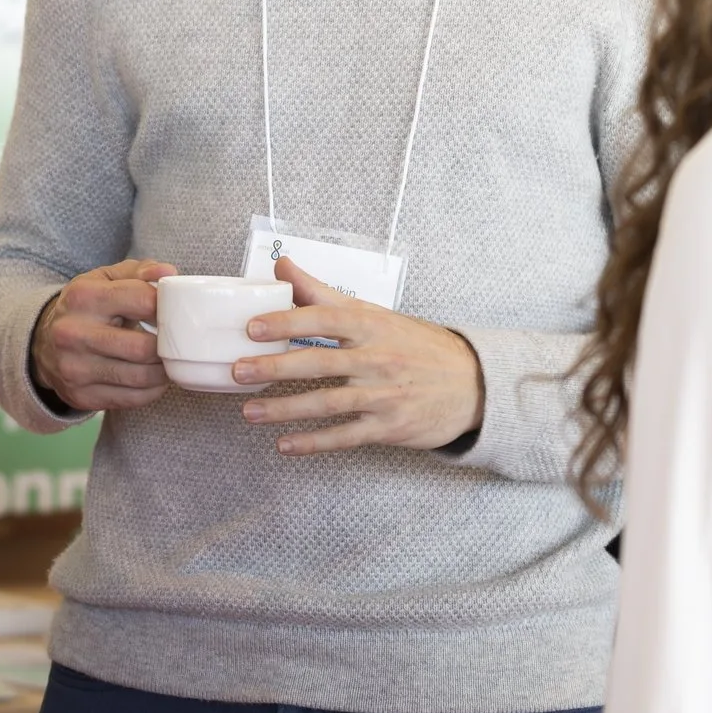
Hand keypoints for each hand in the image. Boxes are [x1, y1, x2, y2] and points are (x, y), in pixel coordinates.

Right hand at [31, 259, 176, 412]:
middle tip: (174, 342)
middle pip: (143, 347)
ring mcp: (75, 368)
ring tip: (166, 360)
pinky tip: (152, 378)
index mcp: (84, 297)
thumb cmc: (85, 307)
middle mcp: (74, 333)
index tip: (172, 313)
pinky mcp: (81, 395)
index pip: (143, 301)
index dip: (166, 308)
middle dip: (167, 346)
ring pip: (141, 377)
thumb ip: (139, 271)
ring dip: (163, 371)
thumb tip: (169, 273)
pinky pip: (132, 398)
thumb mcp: (104, 279)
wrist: (42, 343)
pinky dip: (152, 390)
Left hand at [232, 258, 484, 453]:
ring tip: (249, 412)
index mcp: (370, 326)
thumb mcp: (374, 313)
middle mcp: (377, 359)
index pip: (324, 319)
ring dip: (285, 409)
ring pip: (327, 403)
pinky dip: (314, 442)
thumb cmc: (416, 345)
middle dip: (275, 368)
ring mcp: (383, 395)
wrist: (473, 383)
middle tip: (238, 372)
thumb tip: (282, 266)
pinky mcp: (389, 426)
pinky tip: (285, 445)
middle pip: (319, 363)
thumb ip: (322, 293)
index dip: (287, 322)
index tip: (252, 328)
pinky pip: (346, 436)